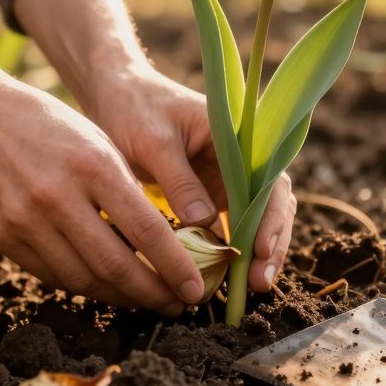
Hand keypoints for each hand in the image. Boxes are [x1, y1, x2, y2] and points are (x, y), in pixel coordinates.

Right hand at [0, 77, 207, 312]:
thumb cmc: (46, 123)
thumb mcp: (96, 141)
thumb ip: (125, 190)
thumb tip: (161, 246)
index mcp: (92, 165)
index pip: (146, 230)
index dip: (176, 267)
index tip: (196, 289)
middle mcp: (57, 196)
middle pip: (116, 265)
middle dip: (153, 293)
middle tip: (177, 304)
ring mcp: (24, 220)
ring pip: (83, 280)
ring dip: (120, 297)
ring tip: (144, 299)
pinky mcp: (1, 237)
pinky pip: (51, 275)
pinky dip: (82, 285)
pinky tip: (103, 285)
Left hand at [85, 65, 297, 291]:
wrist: (115, 96)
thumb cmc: (135, 109)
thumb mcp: (153, 140)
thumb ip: (179, 179)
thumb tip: (203, 224)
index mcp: (237, 135)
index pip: (268, 180)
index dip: (270, 218)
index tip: (259, 250)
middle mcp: (241, 158)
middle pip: (270, 206)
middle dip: (269, 245)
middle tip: (259, 284)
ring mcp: (227, 177)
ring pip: (253, 220)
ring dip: (253, 254)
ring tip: (249, 289)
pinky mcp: (209, 193)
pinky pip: (227, 225)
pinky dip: (229, 250)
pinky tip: (224, 277)